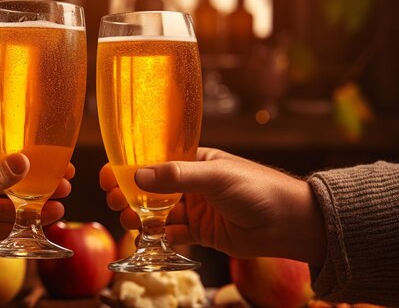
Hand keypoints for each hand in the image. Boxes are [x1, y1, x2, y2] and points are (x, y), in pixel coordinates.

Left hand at [0, 161, 73, 240]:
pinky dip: (18, 223)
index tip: (51, 156)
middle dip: (33, 181)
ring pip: (4, 203)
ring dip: (31, 204)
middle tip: (63, 183)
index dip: (23, 152)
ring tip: (59, 205)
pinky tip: (41, 220)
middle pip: (4, 178)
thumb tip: (24, 160)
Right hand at [100, 148, 324, 265]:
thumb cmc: (257, 188)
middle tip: (115, 202)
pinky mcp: (201, 232)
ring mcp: (195, 209)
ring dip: (140, 217)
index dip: (129, 167)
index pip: (154, 161)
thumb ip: (176, 176)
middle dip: (130, 195)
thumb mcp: (215, 176)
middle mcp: (191, 184)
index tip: (108, 176)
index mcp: (193, 161)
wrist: (290, 223)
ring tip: (129, 221)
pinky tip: (151, 238)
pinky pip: (173, 234)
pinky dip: (160, 237)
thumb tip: (137, 175)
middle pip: (151, 189)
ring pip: (158, 213)